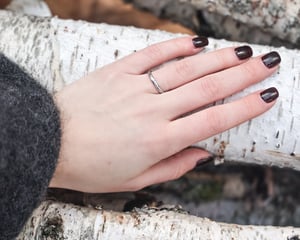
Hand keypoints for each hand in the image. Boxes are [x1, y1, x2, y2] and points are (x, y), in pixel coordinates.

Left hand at [50, 36, 279, 192]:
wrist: (50, 142)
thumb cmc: (91, 166)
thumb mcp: (135, 180)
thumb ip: (174, 166)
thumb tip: (203, 153)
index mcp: (159, 141)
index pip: (214, 120)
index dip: (245, 107)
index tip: (267, 95)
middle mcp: (153, 111)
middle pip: (207, 88)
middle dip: (242, 75)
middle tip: (266, 64)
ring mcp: (135, 88)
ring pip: (186, 69)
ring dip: (217, 59)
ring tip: (242, 52)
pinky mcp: (118, 72)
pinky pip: (152, 55)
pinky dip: (176, 47)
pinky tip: (196, 43)